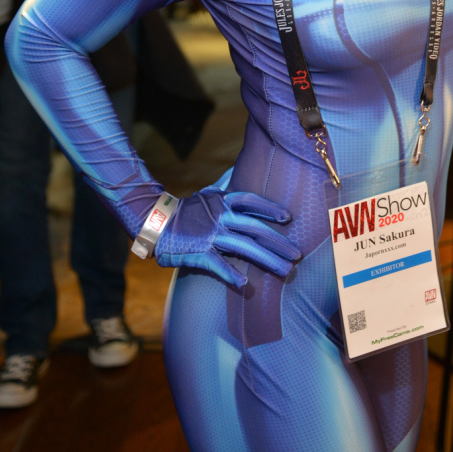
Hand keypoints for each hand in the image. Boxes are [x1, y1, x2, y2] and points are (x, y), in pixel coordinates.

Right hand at [154, 186, 300, 285]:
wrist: (155, 222)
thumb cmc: (187, 210)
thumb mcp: (207, 193)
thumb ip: (224, 184)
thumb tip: (236, 167)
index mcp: (223, 201)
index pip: (252, 202)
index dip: (270, 209)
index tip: (288, 218)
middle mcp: (221, 217)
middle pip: (255, 228)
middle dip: (279, 242)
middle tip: (297, 254)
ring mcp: (210, 234)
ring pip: (244, 247)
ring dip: (267, 260)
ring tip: (285, 271)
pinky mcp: (198, 252)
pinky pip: (217, 264)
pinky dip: (230, 273)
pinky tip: (244, 284)